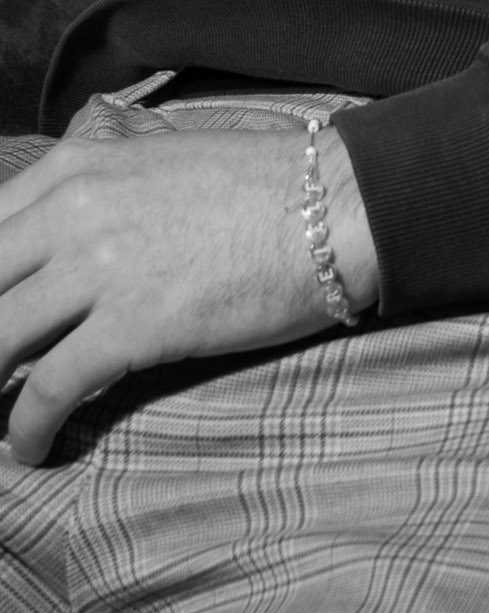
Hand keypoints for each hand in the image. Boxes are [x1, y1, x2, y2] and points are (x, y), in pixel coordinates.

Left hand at [0, 124, 377, 466]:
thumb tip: (52, 251)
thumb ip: (95, 196)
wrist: (332, 204)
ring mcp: (101, 265)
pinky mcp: (134, 323)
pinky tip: (30, 448)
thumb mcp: (157, 164)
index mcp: (79, 166)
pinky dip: (26, 429)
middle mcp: (75, 209)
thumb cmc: (259, 186)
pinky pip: (48, 388)